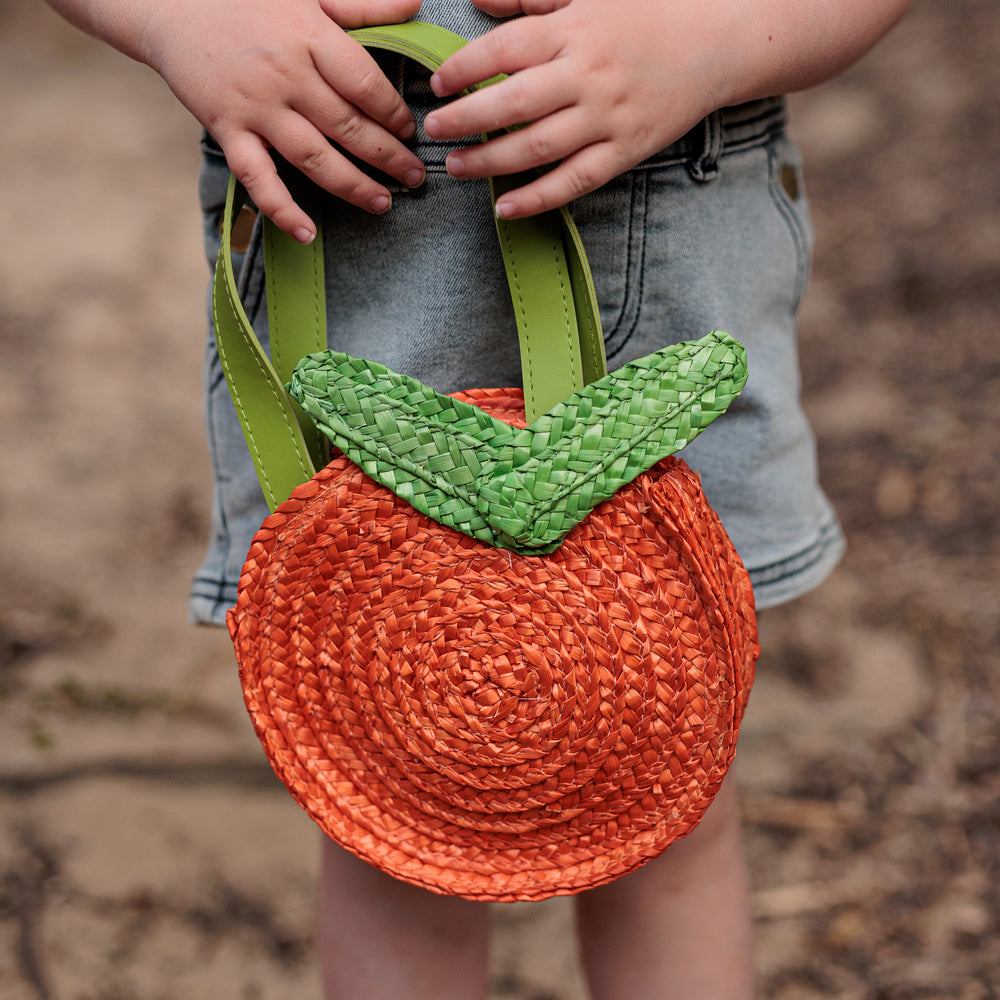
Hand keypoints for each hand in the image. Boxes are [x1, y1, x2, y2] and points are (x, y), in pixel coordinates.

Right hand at [140, 0, 425, 241]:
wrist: (169, 2)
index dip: (394, 114)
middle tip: (415, 177)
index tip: (412, 131)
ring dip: (353, 186)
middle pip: (349, 127)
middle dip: (389, 158)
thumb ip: (363, 5)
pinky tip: (308, 233)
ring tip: (383, 203)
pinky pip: (258, 179)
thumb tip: (416, 3)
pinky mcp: (227, 130)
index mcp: (310, 38)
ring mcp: (256, 108)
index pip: (366, 86)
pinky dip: (282, 209)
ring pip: (315, 158)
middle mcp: (286, 77)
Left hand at [425, 0, 913, 218]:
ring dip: (491, 162)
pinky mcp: (626, 150)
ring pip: (539, 147)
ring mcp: (608, 117)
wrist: (716, 41)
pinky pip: (575, 181)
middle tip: (433, 134)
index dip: (465, 69)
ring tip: (457, 169)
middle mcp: (588, 73)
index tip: (438, 85)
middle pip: (515, 103)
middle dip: (467, 120)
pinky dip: (538, 198)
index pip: (507, 48)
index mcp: (575, 28)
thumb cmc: (645, 14)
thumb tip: (477, 0)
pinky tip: (505, 207)